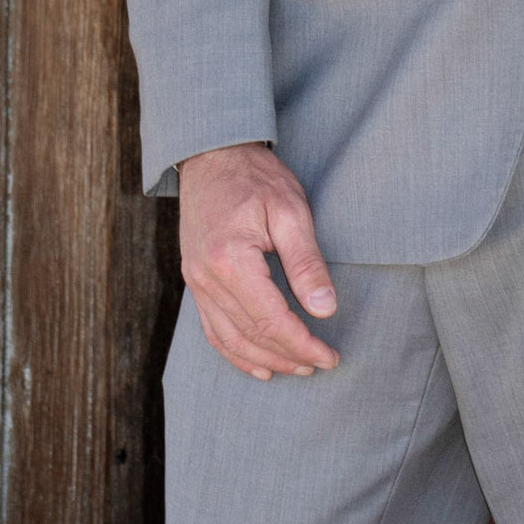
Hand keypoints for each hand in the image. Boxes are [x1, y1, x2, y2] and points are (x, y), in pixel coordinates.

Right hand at [178, 142, 340, 380]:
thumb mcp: (290, 210)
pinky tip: (255, 364)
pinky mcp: (194, 281)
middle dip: (288, 355)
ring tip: (296, 368)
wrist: (212, 155)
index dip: (302, 344)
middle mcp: (206, 278)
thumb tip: (325, 309)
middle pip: (250, 335)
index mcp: (231, 261)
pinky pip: (212, 329)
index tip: (330, 356)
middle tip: (321, 363)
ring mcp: (195, 282)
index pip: (271, 320)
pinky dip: (234, 352)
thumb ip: (306, 262)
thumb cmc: (256, 177)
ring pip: (229, 339)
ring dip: (263, 360)